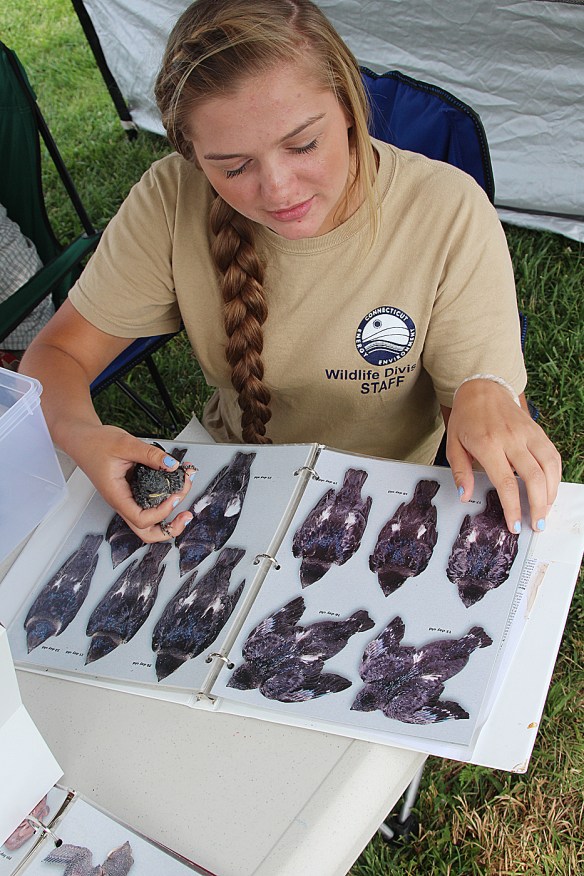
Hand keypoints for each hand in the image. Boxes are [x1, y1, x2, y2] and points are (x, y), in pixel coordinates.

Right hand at [71, 424, 195, 541]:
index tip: (175, 496)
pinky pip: (151, 502)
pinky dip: (166, 496)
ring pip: (151, 520)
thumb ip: (150, 455)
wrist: (83, 439)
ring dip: (170, 512)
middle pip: (146, 532)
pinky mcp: (134, 491)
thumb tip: (171, 464)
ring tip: (184, 492)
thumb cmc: (96, 444)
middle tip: (186, 515)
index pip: (141, 519)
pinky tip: (176, 482)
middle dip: (169, 528)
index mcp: (117, 496)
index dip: (162, 512)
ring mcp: (129, 498)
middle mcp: (123, 502)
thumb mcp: (125, 444)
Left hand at [445, 380, 561, 532]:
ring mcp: (528, 433)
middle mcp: (512, 438)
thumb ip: (461, 472)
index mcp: (488, 444)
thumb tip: (465, 496)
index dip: (513, 507)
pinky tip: (549, 490)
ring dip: (551, 494)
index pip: (506, 482)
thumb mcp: (453, 445)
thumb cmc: (467, 419)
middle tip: (536, 524)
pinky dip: (555, 476)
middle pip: (534, 478)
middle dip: (538, 506)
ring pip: (550, 467)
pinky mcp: (538, 431)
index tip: (514, 525)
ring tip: (544, 511)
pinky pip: (553, 456)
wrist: (482, 389)